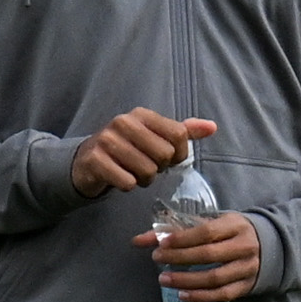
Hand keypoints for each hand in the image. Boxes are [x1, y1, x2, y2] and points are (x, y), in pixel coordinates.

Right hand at [71, 108, 213, 197]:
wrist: (88, 161)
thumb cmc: (128, 150)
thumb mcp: (155, 137)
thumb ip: (183, 132)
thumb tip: (212, 127)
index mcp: (142, 115)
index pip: (179, 135)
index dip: (179, 154)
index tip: (168, 159)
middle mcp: (124, 122)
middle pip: (164, 154)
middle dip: (159, 168)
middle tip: (146, 166)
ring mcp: (107, 140)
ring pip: (147, 171)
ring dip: (143, 180)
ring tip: (133, 173)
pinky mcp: (95, 160)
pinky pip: (127, 182)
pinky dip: (127, 186)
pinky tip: (119, 178)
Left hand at [140, 209, 263, 301]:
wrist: (267, 246)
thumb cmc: (229, 232)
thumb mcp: (209, 223)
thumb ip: (175, 230)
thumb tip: (138, 240)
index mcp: (235, 225)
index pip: (206, 232)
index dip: (182, 238)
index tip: (161, 243)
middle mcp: (244, 246)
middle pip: (209, 255)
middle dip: (179, 258)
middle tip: (157, 259)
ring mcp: (247, 268)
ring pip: (215, 278)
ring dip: (186, 281)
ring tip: (164, 279)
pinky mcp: (246, 286)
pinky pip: (222, 295)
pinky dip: (201, 297)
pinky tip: (182, 295)